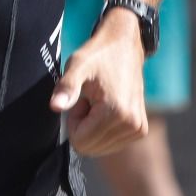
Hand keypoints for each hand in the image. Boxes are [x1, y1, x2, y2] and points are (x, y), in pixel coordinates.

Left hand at [49, 10, 147, 155]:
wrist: (125, 47)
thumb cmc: (98, 55)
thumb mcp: (77, 66)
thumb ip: (66, 88)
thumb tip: (55, 107)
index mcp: (116, 111)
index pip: (80, 142)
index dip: (73, 121)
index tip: (81, 99)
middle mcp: (131, 124)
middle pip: (90, 148)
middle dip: (84, 126)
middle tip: (89, 100)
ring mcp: (138, 129)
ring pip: (100, 148)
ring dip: (93, 128)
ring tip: (98, 102)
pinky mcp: (140, 130)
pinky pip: (111, 144)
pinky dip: (104, 129)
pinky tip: (107, 107)